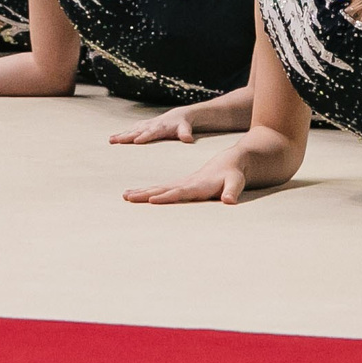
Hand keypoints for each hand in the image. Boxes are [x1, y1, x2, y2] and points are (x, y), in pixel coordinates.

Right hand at [108, 106, 206, 144]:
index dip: (144, 136)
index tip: (136, 141)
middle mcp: (151, 125)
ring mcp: (145, 125)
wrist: (178, 116)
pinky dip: (122, 133)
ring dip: (121, 135)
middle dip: (127, 136)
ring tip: (111, 140)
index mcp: (161, 127)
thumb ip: (185, 133)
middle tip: (116, 141)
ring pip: (131, 130)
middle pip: (137, 131)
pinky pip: (131, 129)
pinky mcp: (142, 126)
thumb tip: (188, 139)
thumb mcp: (185, 128)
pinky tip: (114, 138)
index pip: (151, 132)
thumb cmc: (182, 124)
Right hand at [124, 155, 250, 204]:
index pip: (180, 191)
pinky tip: (136, 195)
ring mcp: (181, 183)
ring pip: (158, 187)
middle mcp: (186, 183)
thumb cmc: (233, 175)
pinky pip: (161, 188)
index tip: (152, 199)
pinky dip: (147, 191)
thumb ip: (231, 191)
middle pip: (163, 188)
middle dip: (145, 193)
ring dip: (142, 191)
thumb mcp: (236, 182)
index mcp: (198, 184)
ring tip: (125, 195)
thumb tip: (229, 201)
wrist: (229, 161)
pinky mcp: (180, 185)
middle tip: (128, 196)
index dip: (167, 196)